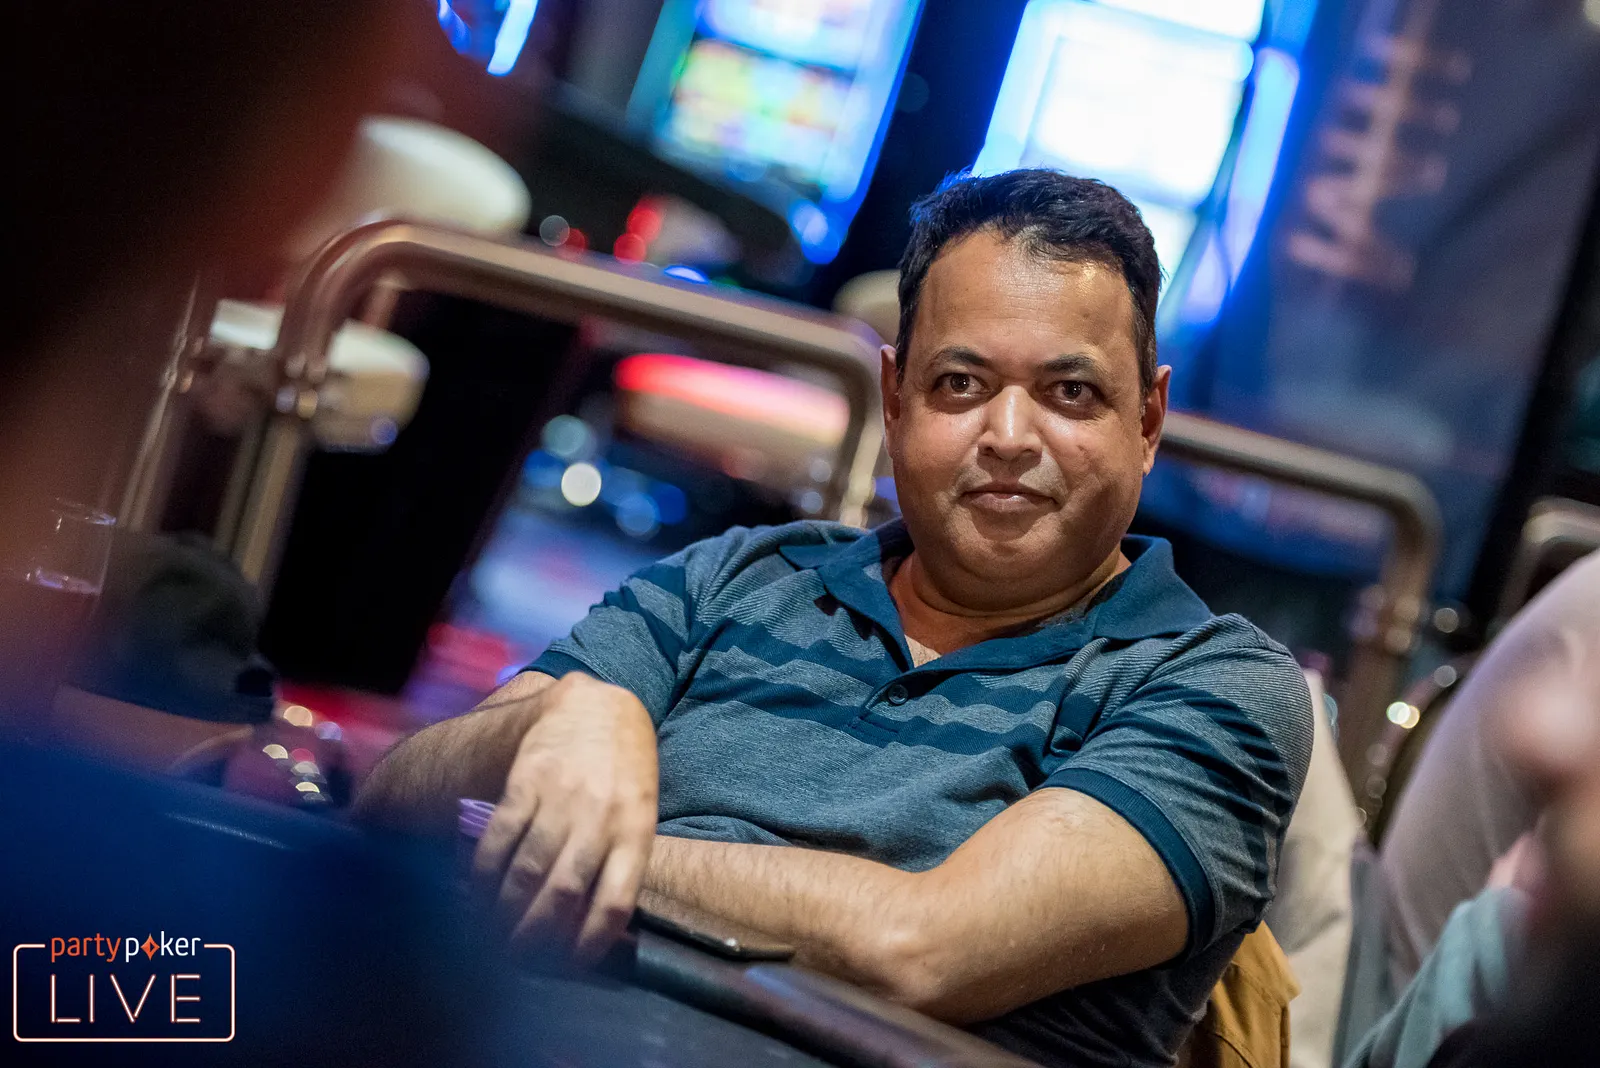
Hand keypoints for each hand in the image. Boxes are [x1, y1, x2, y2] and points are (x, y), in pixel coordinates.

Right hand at [471, 672, 657, 963]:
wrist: (599, 706)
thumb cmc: (623, 773)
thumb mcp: (639, 815)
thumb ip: (620, 862)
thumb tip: (591, 928)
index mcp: (637, 832)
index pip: (615, 903)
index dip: (588, 944)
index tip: (567, 964)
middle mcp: (601, 817)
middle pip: (564, 893)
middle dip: (534, 936)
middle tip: (515, 956)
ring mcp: (563, 797)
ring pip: (526, 869)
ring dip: (502, 911)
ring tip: (490, 932)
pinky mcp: (528, 780)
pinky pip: (499, 835)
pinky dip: (482, 871)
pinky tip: (474, 889)